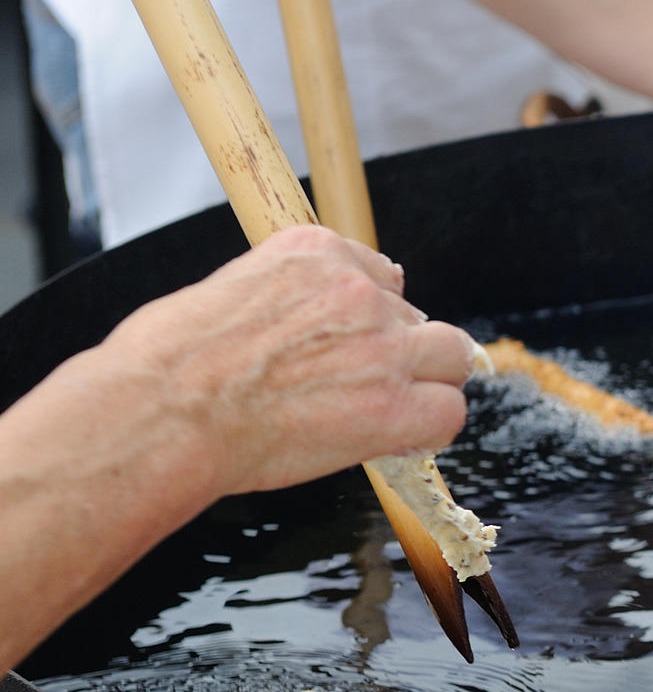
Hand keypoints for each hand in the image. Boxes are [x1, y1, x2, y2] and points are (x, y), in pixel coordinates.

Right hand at [90, 225, 474, 498]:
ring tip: (385, 414)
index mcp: (315, 250)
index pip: (380, 276)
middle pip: (420, 318)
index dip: (372, 320)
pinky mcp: (392, 402)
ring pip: (450, 357)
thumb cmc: (171, 365)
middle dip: (402, 351)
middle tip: (367, 387)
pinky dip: (430, 430)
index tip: (351, 347)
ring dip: (427, 385)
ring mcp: (382, 344)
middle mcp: (357, 289)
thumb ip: (289, 299)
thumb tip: (308, 327)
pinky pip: (448, 412)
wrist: (163, 410)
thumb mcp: (230, 294)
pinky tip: (398, 441)